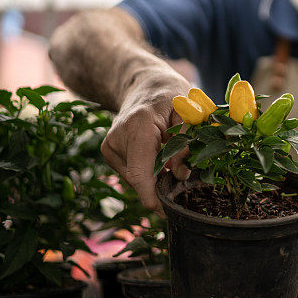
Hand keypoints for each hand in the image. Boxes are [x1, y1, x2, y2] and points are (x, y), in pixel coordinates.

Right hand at [100, 67, 191, 217]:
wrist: (145, 84)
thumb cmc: (172, 96)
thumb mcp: (189, 113)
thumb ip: (186, 143)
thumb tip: (181, 175)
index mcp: (139, 126)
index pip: (139, 172)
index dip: (151, 196)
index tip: (164, 212)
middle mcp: (118, 137)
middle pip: (139, 178)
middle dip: (160, 187)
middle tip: (181, 185)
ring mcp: (110, 145)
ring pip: (136, 176)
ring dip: (155, 175)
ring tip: (169, 156)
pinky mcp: (109, 151)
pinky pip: (132, 171)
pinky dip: (147, 169)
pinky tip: (156, 153)